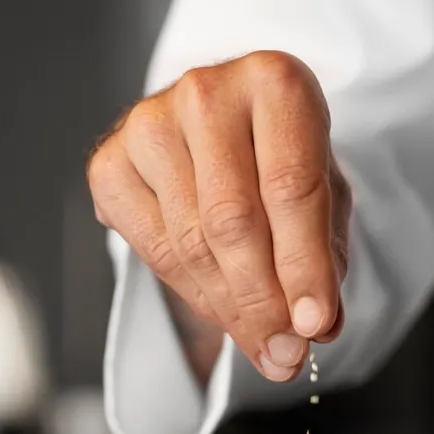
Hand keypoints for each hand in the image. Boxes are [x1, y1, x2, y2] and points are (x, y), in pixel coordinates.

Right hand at [87, 50, 349, 384]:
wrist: (222, 127)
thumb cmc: (279, 158)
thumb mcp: (323, 196)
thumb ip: (324, 256)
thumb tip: (316, 328)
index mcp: (273, 81)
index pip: (290, 187)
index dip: (303, 265)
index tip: (314, 326)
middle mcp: (205, 90)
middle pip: (232, 220)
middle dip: (262, 301)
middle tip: (285, 353)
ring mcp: (147, 122)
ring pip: (190, 242)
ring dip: (229, 307)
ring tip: (263, 343)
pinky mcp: (109, 161)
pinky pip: (151, 249)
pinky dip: (190, 291)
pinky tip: (220, 307)